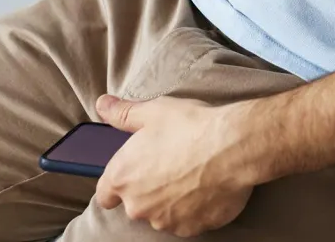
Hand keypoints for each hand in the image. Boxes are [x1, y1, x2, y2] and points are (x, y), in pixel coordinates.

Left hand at [95, 94, 256, 236]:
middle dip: (148, 188)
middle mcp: (138, 206)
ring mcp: (164, 221)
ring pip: (161, 213)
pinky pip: (186, 221)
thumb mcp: (152, 112)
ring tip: (190, 172)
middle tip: (170, 163)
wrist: (231, 147)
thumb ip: (123, 113)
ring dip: (170, 200)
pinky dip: (192, 208)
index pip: (105, 194)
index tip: (133, 172)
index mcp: (123, 177)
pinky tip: (204, 185)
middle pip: (135, 204)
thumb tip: (103, 105)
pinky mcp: (190, 230)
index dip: (118, 184)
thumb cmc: (190, 126)